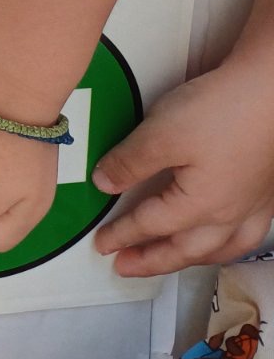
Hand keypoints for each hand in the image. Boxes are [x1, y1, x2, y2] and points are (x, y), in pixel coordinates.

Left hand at [93, 61, 273, 275]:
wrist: (273, 90)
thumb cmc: (221, 111)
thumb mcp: (160, 134)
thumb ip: (130, 162)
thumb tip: (104, 184)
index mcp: (201, 205)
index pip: (151, 226)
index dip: (123, 235)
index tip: (102, 245)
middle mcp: (231, 213)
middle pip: (187, 249)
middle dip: (154, 260)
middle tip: (127, 267)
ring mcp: (254, 204)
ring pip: (222, 247)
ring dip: (192, 258)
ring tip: (172, 261)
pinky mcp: (266, 190)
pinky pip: (247, 234)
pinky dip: (228, 245)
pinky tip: (223, 238)